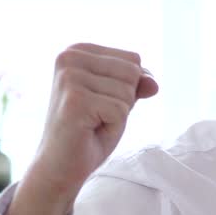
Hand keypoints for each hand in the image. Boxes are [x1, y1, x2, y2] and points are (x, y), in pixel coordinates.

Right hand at [34, 43, 158, 191]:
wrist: (62, 164)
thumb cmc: (91, 130)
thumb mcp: (120, 100)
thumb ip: (138, 83)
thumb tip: (154, 83)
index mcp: (77, 50)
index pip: (133, 59)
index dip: (127, 88)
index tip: (101, 102)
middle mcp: (69, 57)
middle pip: (132, 72)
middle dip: (124, 101)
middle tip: (98, 115)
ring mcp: (69, 77)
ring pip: (128, 92)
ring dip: (118, 115)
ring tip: (93, 123)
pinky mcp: (75, 99)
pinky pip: (121, 110)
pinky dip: (114, 127)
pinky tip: (91, 131)